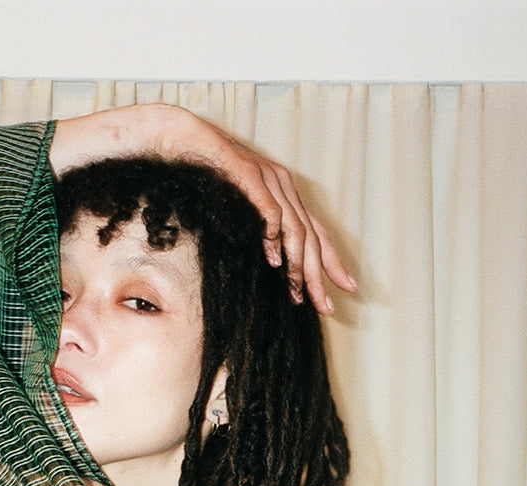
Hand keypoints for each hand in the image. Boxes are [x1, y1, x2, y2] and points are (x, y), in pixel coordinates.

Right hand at [50, 104, 356, 312]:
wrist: (179, 139)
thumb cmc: (202, 175)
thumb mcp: (234, 211)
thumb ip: (252, 231)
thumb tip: (268, 263)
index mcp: (282, 194)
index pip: (316, 232)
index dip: (332, 261)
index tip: (346, 287)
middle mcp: (282, 185)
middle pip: (311, 236)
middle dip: (319, 274)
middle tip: (326, 305)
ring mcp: (268, 178)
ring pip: (295, 228)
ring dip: (298, 264)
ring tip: (296, 291)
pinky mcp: (250, 174)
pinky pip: (269, 210)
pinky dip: (273, 237)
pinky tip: (273, 260)